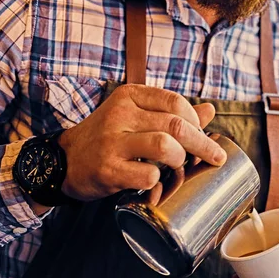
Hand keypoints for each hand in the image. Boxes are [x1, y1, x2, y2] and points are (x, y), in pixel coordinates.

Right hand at [58, 84, 225, 200]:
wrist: (64, 161)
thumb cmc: (108, 138)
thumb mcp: (136, 117)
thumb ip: (172, 114)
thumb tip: (210, 110)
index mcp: (129, 96)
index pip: (176, 102)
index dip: (197, 122)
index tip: (204, 137)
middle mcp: (120, 115)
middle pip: (177, 126)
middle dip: (203, 144)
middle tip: (214, 157)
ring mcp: (113, 142)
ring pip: (166, 146)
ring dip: (180, 160)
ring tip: (177, 166)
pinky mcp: (109, 169)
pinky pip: (149, 174)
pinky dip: (159, 181)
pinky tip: (154, 181)